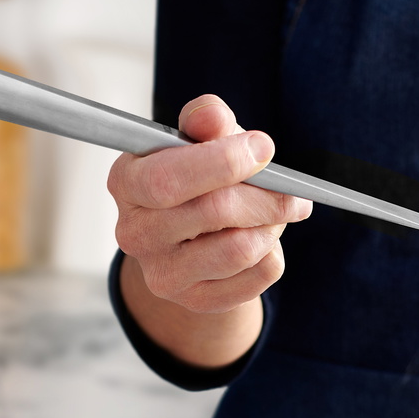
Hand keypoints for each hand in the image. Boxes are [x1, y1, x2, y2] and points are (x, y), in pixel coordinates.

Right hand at [108, 96, 310, 366]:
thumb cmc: (195, 177)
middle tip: (291, 190)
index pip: (168, 179)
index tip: (263, 148)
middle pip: (213, 211)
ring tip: (276, 214)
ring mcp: (161, 274)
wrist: (189, 239)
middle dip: (264, 196)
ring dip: (271, 226)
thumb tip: (212, 117)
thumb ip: (205, 121)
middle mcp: (134, 233)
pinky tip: (263, 241)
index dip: (223, 162)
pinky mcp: (194, 300)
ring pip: (240, 249)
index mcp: (127, 182)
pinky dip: (272, 254)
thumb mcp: (197, 139)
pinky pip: (256, 277)